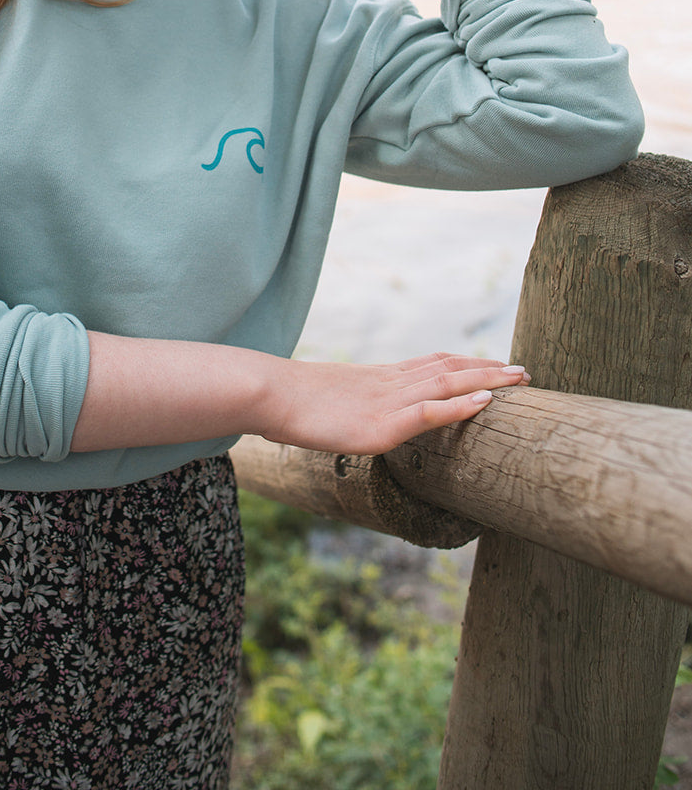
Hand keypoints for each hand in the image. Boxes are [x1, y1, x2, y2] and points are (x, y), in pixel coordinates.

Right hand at [257, 352, 529, 455]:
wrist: (267, 393)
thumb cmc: (284, 402)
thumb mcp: (323, 403)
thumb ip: (342, 408)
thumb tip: (341, 419)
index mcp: (377, 379)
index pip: (430, 365)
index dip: (464, 364)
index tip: (491, 364)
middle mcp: (389, 384)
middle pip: (448, 369)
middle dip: (488, 369)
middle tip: (523, 369)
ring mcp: (387, 402)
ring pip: (448, 384)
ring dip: (487, 380)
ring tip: (518, 378)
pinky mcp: (382, 425)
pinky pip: (429, 411)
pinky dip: (461, 405)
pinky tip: (486, 402)